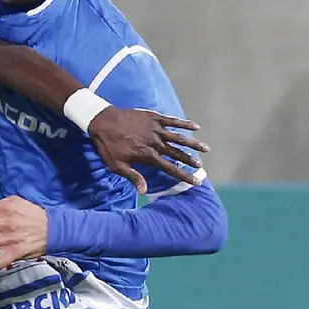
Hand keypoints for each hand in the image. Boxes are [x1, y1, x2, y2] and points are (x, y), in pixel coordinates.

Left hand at [89, 107, 208, 194]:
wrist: (102, 121)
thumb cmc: (108, 146)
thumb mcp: (117, 165)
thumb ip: (133, 177)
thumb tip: (145, 191)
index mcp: (148, 156)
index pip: (170, 168)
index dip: (184, 175)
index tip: (196, 181)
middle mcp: (155, 143)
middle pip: (178, 153)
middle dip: (191, 161)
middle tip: (201, 167)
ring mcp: (156, 129)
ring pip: (179, 137)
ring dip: (193, 143)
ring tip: (206, 149)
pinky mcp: (154, 117)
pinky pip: (172, 120)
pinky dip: (184, 123)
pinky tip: (195, 127)